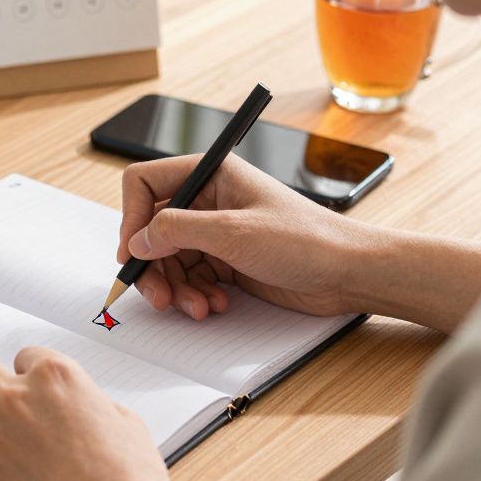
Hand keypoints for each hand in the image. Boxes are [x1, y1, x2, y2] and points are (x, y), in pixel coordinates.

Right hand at [118, 154, 369, 318]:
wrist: (348, 274)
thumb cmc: (306, 240)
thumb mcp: (234, 232)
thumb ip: (177, 231)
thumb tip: (138, 240)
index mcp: (211, 173)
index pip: (146, 183)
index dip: (132, 217)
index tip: (133, 252)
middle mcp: (208, 199)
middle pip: (152, 229)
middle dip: (153, 266)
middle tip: (158, 296)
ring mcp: (216, 231)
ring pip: (169, 259)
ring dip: (176, 287)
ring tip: (197, 307)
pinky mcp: (226, 260)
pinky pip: (190, 277)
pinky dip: (194, 294)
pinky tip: (215, 304)